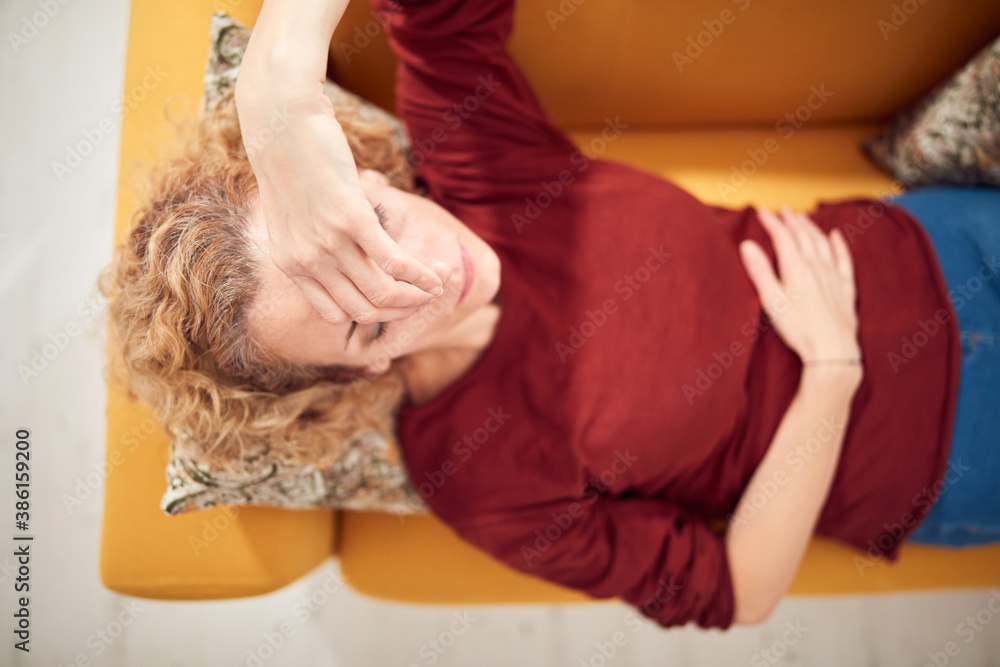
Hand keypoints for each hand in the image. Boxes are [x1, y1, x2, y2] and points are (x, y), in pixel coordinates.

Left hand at [235, 75, 443, 324]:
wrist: (282, 123)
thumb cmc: (290, 163)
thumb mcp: (292, 215)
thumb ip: (312, 242)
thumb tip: (343, 255)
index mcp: (291, 265)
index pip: (338, 314)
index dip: (373, 315)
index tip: (394, 301)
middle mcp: (308, 262)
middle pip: (365, 311)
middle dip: (401, 310)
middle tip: (424, 297)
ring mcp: (329, 243)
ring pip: (383, 294)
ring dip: (416, 296)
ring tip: (437, 286)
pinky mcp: (352, 220)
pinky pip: (395, 263)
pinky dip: (421, 275)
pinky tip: (437, 275)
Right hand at [738, 206, 861, 368]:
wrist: (832, 350)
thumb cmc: (799, 329)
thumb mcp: (771, 301)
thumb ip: (760, 271)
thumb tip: (747, 245)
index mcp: (796, 269)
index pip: (782, 237)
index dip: (771, 222)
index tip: (762, 212)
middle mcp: (816, 267)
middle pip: (803, 236)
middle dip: (791, 220)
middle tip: (782, 210)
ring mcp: (833, 276)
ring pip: (822, 243)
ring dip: (811, 228)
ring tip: (802, 218)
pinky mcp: (845, 288)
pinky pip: (844, 259)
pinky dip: (839, 245)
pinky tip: (836, 236)